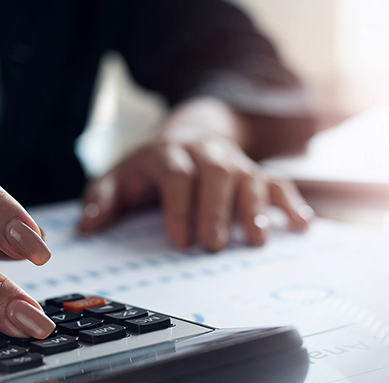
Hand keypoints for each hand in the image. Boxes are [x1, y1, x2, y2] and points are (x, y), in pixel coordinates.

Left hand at [77, 99, 313, 250]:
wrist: (189, 133)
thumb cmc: (150, 168)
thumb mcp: (118, 177)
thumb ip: (101, 199)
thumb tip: (86, 227)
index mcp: (168, 154)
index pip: (175, 175)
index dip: (178, 206)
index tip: (180, 240)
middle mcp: (205, 154)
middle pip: (215, 174)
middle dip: (216, 209)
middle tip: (214, 245)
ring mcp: (235, 162)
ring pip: (249, 177)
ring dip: (255, 208)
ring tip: (257, 241)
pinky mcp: (257, 172)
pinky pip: (278, 184)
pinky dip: (291, 204)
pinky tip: (302, 227)